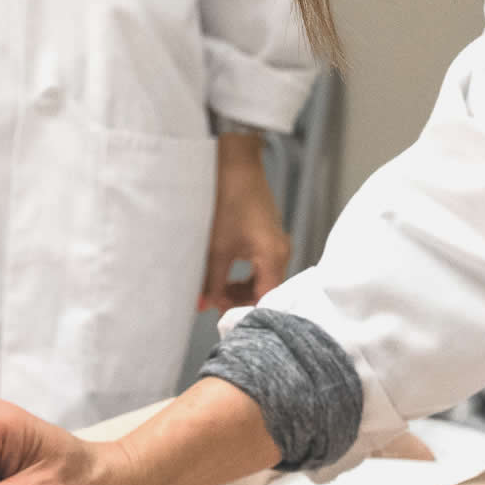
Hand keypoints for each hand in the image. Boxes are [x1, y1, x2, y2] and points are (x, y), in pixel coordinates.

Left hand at [202, 132, 289, 312]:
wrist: (235, 166)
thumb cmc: (228, 201)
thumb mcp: (216, 248)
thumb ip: (211, 281)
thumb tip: (203, 306)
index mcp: (274, 257)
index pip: (265, 300)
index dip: (243, 312)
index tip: (221, 318)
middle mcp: (282, 252)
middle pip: (266, 292)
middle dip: (239, 301)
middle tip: (213, 304)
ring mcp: (277, 244)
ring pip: (263, 280)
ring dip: (241, 289)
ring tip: (215, 290)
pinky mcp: (269, 236)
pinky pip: (262, 266)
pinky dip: (245, 275)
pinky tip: (226, 274)